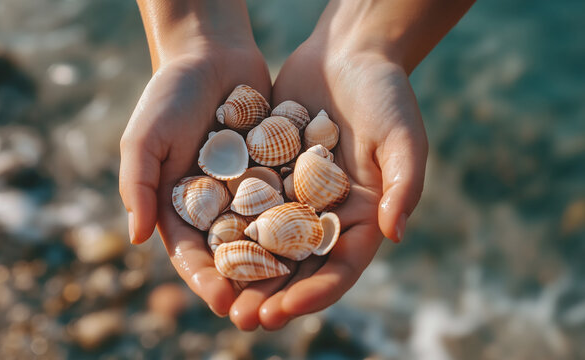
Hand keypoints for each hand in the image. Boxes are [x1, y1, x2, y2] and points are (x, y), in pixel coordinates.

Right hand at [120, 1, 271, 315]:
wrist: (210, 53)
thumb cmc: (168, 95)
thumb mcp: (144, 138)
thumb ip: (138, 186)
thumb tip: (135, 238)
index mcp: (180, 207)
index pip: (191, 253)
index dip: (205, 279)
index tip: (221, 301)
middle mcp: (217, 206)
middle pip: (233, 254)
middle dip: (247, 284)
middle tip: (264, 313)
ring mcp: (249, 190)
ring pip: (266, 235)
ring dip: (279, 264)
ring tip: (296, 289)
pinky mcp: (278, 170)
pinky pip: (291, 200)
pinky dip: (302, 221)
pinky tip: (319, 241)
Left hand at [228, 34, 427, 329]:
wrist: (348, 54)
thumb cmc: (385, 94)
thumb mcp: (403, 137)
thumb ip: (403, 184)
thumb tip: (396, 234)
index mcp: (363, 216)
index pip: (340, 267)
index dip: (315, 293)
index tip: (285, 310)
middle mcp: (327, 214)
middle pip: (299, 267)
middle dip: (272, 295)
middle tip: (243, 319)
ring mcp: (296, 196)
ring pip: (267, 244)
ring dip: (245, 272)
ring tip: (219, 294)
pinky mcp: (270, 174)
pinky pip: (247, 205)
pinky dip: (229, 226)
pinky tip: (205, 244)